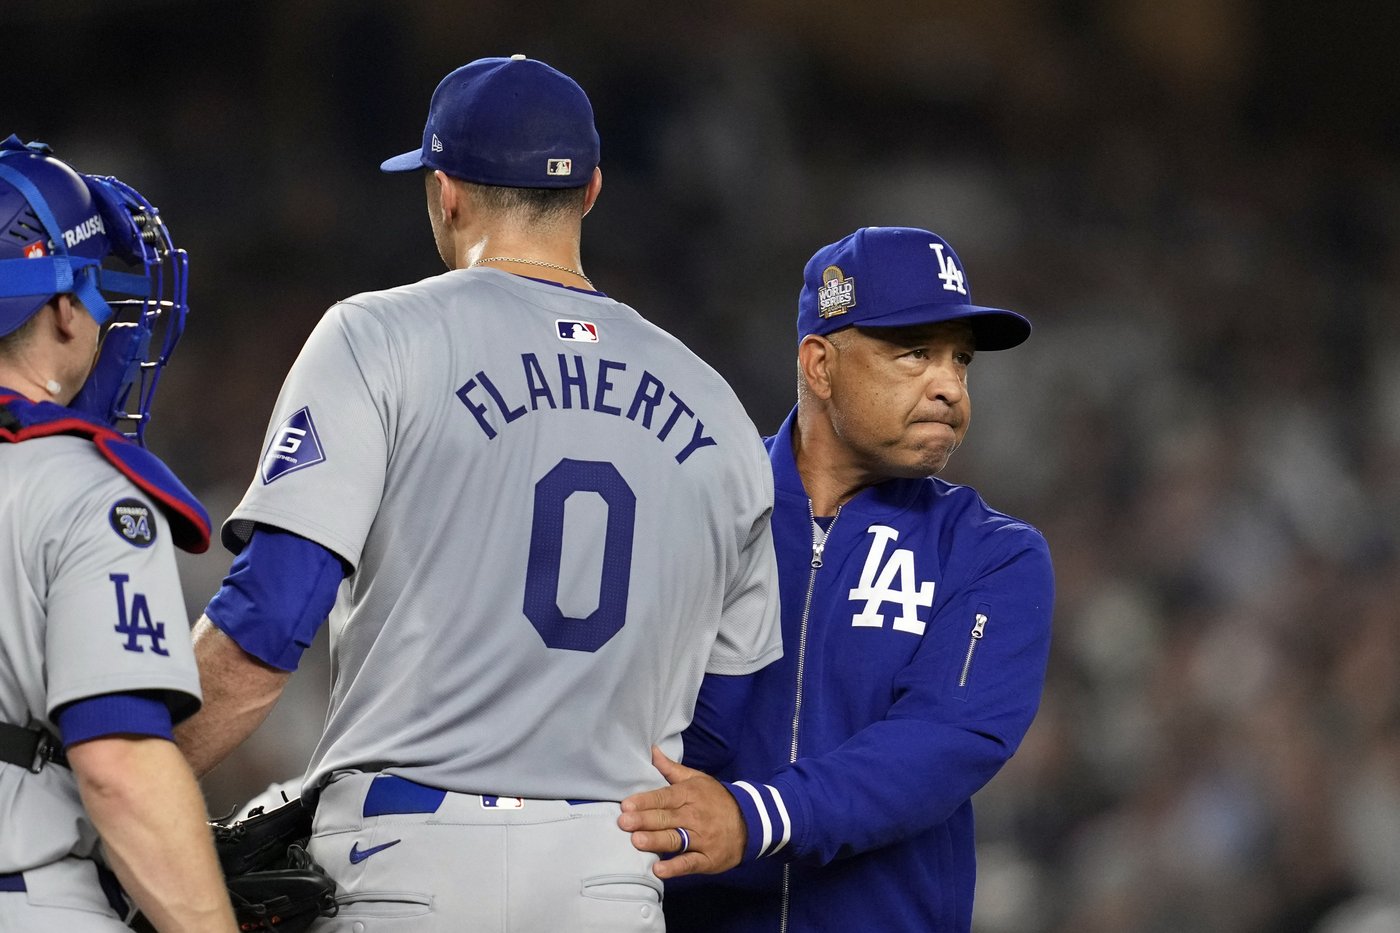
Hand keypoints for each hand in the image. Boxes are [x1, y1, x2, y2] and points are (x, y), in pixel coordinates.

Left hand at [618, 746, 746, 879]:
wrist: (751, 822)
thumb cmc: (716, 799)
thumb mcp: (697, 779)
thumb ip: (672, 769)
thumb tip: (652, 751)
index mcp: (690, 795)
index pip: (665, 797)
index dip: (645, 801)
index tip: (626, 805)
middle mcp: (694, 816)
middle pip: (667, 818)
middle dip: (644, 820)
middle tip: (624, 822)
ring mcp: (702, 838)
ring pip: (676, 839)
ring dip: (656, 841)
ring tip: (637, 841)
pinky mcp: (707, 859)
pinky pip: (690, 863)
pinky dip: (675, 867)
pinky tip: (659, 870)